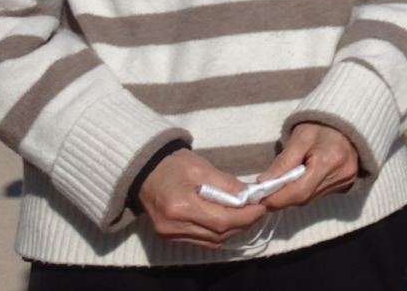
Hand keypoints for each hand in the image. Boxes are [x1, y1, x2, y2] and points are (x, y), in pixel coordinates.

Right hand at [135, 148, 267, 247]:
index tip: (262, 207)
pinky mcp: (169, 236)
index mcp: (180, 207)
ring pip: (211, 241)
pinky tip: (227, 219)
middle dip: (242, 223)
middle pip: (218, 234)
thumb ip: (228, 184)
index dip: (246, 216)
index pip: (222, 220)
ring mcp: (169, 234)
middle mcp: (173, 226)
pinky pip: (201, 240)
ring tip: (246, 214)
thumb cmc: (174, 164)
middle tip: (258, 210)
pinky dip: (218, 232)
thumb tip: (250, 196)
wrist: (145, 171)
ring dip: (232, 230)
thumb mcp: (202, 169)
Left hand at [252, 123, 359, 211]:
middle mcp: (340, 174)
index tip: (259, 198)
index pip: (299, 191)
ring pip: (310, 198)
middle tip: (264, 193)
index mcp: (329, 160)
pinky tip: (297, 181)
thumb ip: (283, 161)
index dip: (277, 198)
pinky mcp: (346, 183)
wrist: (348, 120)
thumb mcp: (300, 136)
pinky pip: (318, 194)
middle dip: (281, 198)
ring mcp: (345, 181)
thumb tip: (263, 182)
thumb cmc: (322, 125)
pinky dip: (303, 191)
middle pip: (304, 197)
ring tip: (279, 185)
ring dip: (291, 195)